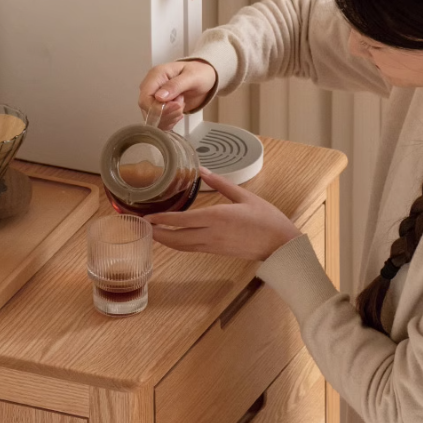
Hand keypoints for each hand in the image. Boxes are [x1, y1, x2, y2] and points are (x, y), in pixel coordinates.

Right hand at [138, 60, 216, 129]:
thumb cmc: (199, 74)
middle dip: (167, 113)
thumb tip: (159, 97)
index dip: (158, 109)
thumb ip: (175, 85)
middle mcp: (151, 87)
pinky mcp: (158, 108)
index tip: (177, 106)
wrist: (204, 79)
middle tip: (181, 105)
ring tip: (181, 106)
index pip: (145, 99)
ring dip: (170, 118)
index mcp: (156, 75)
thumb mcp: (191, 77)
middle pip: (148, 110)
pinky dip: (170, 122)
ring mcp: (153, 99)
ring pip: (153, 118)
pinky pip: (158, 122)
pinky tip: (178, 114)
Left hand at [145, 168, 300, 260]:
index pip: (182, 220)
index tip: (147, 217)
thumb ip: (221, 184)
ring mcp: (213, 245)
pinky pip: (192, 248)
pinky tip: (173, 240)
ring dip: (165, 241)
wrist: (280, 244)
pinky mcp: (216, 252)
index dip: (162, 220)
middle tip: (142, 227)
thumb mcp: (244, 196)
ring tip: (152, 233)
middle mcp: (211, 233)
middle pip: (176, 237)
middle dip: (157, 233)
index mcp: (217, 217)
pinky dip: (179, 245)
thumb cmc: (266, 219)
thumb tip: (203, 171)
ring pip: (182, 246)